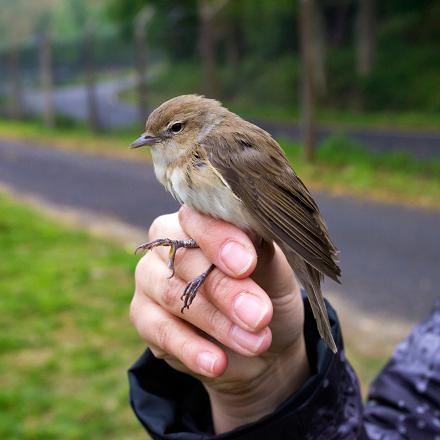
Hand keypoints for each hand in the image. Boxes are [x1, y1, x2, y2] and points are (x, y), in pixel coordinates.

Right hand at [130, 207, 309, 432]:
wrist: (259, 342)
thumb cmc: (267, 293)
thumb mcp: (275, 271)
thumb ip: (261, 250)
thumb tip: (251, 241)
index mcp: (200, 223)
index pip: (199, 218)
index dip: (220, 239)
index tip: (246, 264)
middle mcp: (168, 246)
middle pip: (185, 259)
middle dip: (226, 290)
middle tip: (260, 316)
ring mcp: (151, 279)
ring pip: (172, 295)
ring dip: (216, 323)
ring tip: (254, 343)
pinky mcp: (144, 317)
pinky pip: (159, 331)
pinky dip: (190, 350)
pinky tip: (217, 363)